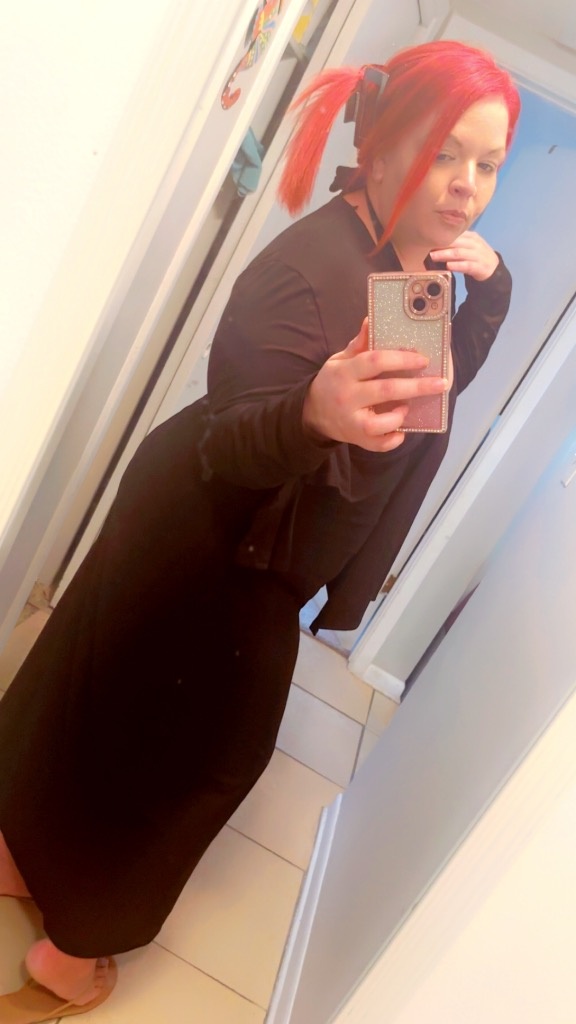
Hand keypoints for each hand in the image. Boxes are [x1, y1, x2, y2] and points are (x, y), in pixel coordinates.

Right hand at [302, 319, 448, 451]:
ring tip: (407, 408)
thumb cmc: (333, 382)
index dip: (401, 359)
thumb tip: (371, 320)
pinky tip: (400, 431)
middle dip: (417, 387)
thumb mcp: (340, 360)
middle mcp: (347, 397)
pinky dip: (393, 439)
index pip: (374, 361)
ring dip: (400, 415)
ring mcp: (351, 421)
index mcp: (344, 372)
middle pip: (386, 390)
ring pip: (380, 423)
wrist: (312, 413)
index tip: (423, 359)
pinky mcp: (356, 439)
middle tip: (440, 383)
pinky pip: (378, 444)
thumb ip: (358, 345)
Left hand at [430, 230, 498, 280]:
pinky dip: (457, 265)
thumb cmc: (475, 256)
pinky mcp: (479, 267)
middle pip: (456, 242)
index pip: (456, 234)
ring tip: (433, 256)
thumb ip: (456, 242)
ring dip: (445, 255)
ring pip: (460, 253)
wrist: (492, 267)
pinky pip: (467, 265)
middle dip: (441, 245)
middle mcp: (474, 244)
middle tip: (427, 248)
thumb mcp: (468, 245)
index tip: (429, 239)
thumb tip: (436, 242)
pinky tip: (448, 266)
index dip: (442, 236)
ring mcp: (478, 255)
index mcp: (471, 236)